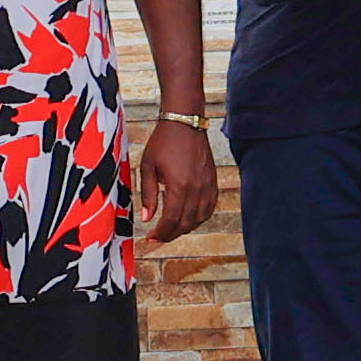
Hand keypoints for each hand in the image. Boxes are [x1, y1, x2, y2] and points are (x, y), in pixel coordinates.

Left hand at [133, 117, 220, 241]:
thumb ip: (148, 195)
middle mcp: (196, 188)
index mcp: (178, 186)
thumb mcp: (147, 167)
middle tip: (159, 237)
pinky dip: (200, 217)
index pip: (171, 220)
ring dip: (185, 228)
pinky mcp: (212, 181)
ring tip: (172, 229)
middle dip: (171, 234)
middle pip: (186, 223)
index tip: (151, 237)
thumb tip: (147, 218)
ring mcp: (207, 185)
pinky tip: (190, 218)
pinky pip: (210, 207)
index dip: (161, 233)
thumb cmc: (163, 141)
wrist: (184, 123)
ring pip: (199, 218)